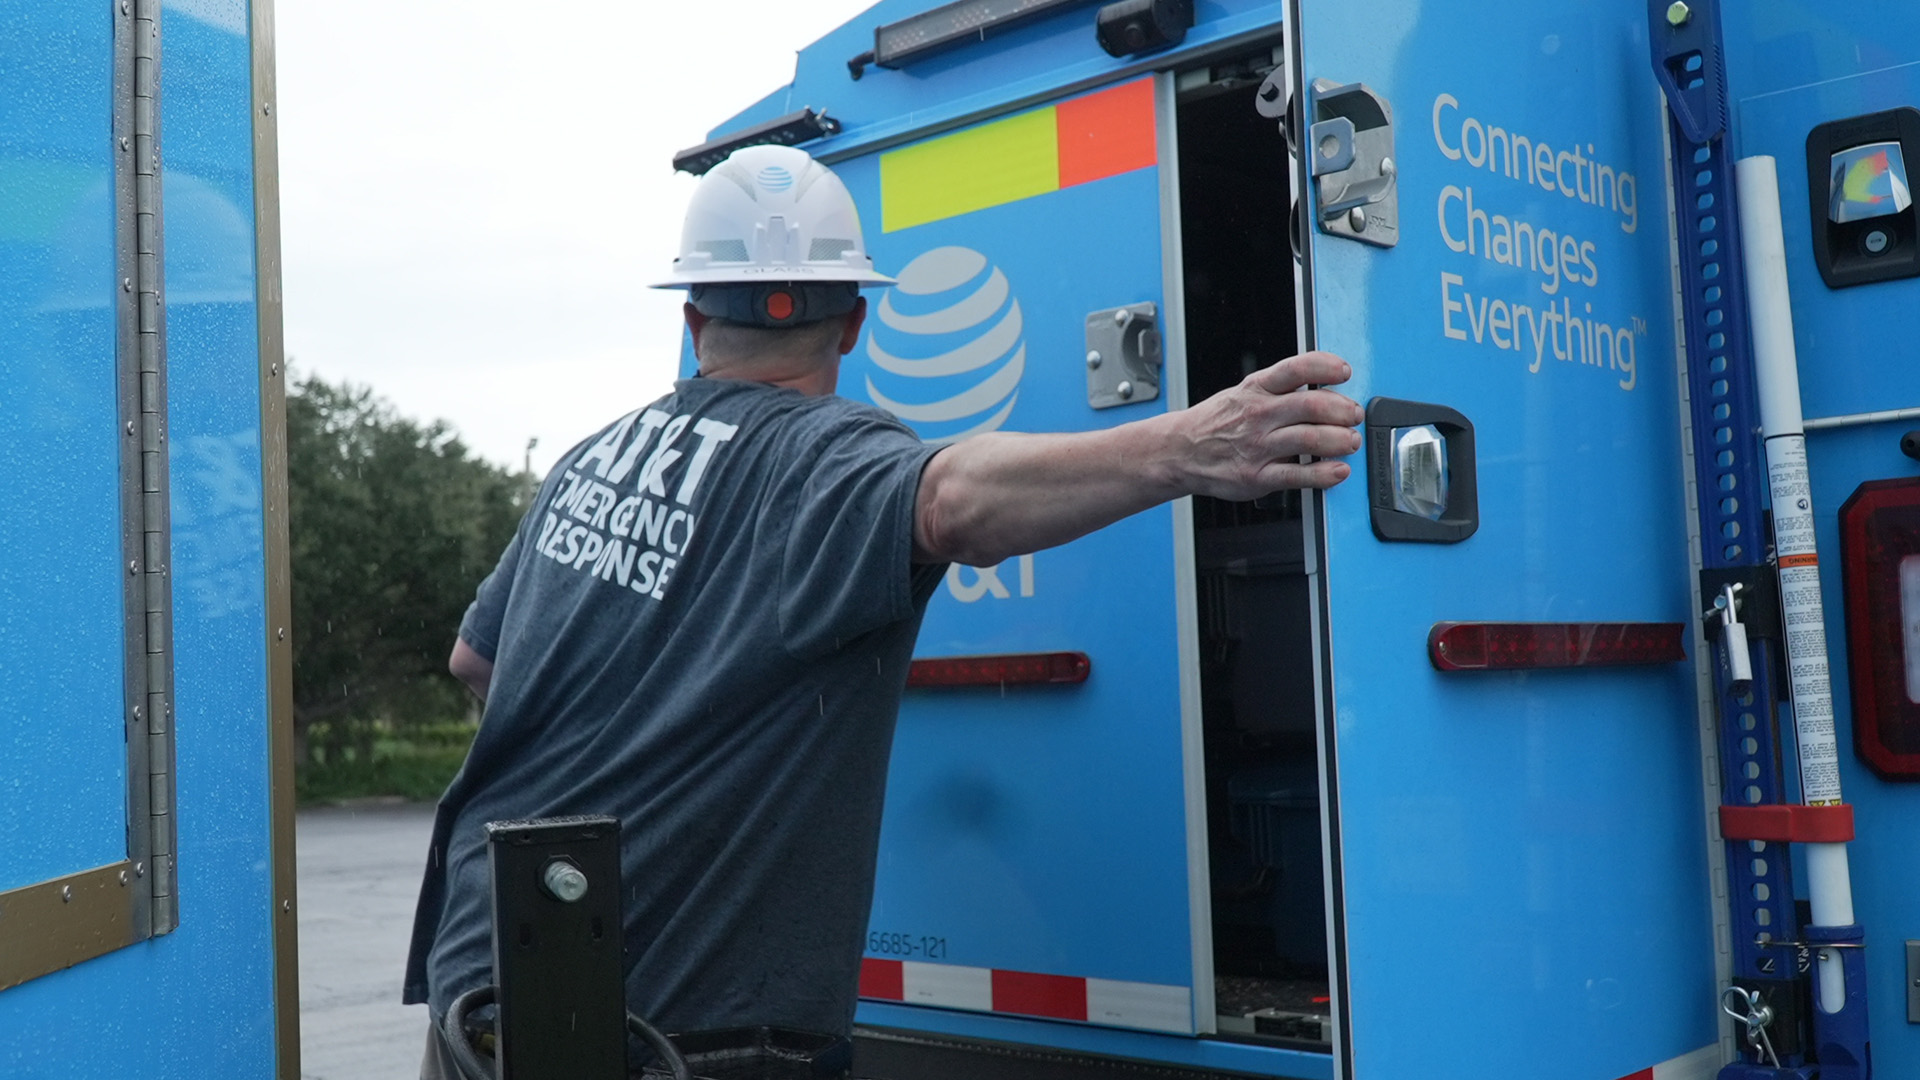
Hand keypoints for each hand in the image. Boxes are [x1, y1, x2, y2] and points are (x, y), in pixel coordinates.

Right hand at [1170, 351, 1361, 499]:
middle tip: (1354, 416)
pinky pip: (1297, 476)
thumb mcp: (1243, 393)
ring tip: (1351, 441)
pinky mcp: (1257, 477)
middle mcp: (1259, 415)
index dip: (1325, 366)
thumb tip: (1323, 389)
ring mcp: (1258, 446)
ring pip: (1310, 439)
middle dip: (1343, 410)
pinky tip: (1338, 471)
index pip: (1295, 368)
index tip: (1344, 371)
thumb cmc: (1217, 423)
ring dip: (1340, 440)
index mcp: (1256, 389)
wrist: (1180, 451)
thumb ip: (1280, 390)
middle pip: (1312, 405)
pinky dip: (1324, 474)